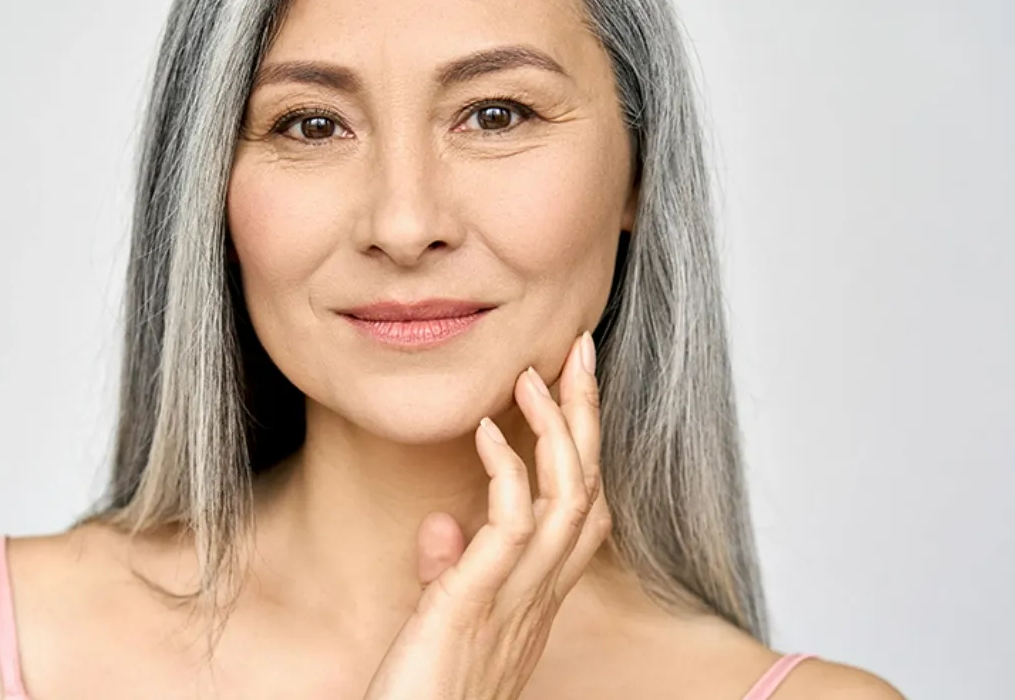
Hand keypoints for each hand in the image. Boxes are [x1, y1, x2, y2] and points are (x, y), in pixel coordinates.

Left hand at [363, 332, 612, 699]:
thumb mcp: (443, 623)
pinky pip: (512, 525)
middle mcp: (541, 597)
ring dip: (558, 428)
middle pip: (591, 489)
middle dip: (589, 415)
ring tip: (537, 371)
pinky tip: (487, 430)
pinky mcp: (476, 605)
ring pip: (571, 498)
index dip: (586, 445)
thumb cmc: (423, 693)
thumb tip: (442, 525)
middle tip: (581, 349)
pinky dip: (506, 470)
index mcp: (537, 598)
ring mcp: (516, 601)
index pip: (583, 509)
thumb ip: (450, 573)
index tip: (572, 386)